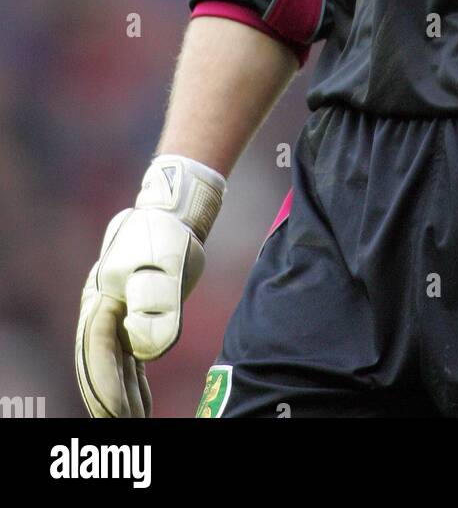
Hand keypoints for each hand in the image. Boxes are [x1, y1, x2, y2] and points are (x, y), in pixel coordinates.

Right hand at [75, 155, 225, 417]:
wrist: (171, 214)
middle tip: (121, 429)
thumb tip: (146, 350)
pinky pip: (128, 358)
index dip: (108, 388)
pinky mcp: (134, 316)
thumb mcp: (165, 267)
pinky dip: (133, 383)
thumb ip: (157, 306)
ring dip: (120, 396)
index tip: (119, 416)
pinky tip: (141, 404)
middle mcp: (103, 312)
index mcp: (103, 302)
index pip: (101, 355)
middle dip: (107, 400)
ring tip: (133, 424)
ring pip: (114, 365)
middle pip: (100, 366)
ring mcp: (116, 315)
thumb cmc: (166, 238)